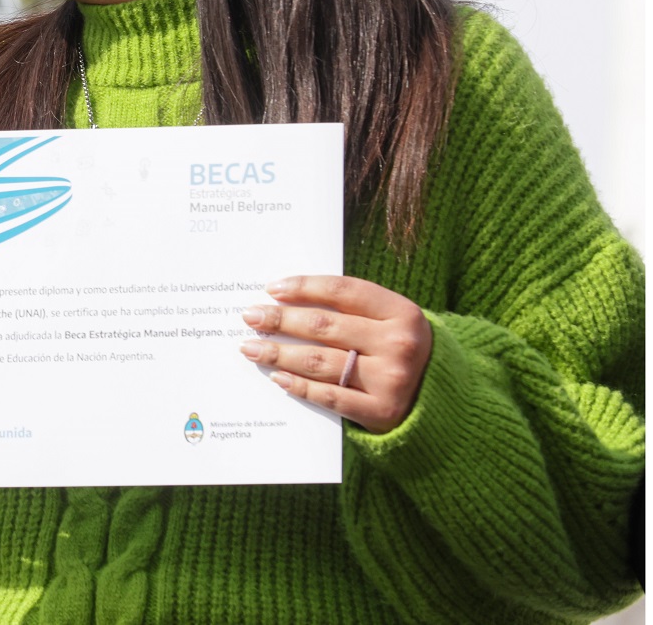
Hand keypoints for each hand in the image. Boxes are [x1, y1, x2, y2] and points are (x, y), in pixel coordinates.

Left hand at [238, 275, 432, 433]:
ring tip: (251, 347)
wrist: (447, 402)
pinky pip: (329, 396)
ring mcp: (392, 380)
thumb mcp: (392, 322)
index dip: (304, 287)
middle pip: (324, 326)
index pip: (342, 291)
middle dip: (280, 320)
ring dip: (279, 352)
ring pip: (320, 361)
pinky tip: (277, 376)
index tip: (272, 288)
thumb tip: (288, 298)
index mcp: (403, 313)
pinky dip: (299, 385)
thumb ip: (353, 309)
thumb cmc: (403, 352)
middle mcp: (399, 344)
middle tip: (251, 316)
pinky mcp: (382, 412)